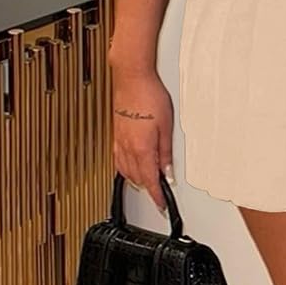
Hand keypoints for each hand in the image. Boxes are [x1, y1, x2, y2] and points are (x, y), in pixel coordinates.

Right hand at [110, 60, 174, 212]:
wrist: (132, 79)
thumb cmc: (150, 97)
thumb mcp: (167, 127)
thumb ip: (166, 153)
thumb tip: (168, 171)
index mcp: (142, 149)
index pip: (150, 181)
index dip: (157, 196)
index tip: (161, 205)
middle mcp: (128, 148)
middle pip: (137, 178)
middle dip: (148, 188)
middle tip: (160, 192)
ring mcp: (120, 142)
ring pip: (126, 171)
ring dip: (137, 180)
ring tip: (148, 182)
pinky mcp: (116, 135)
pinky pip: (119, 160)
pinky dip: (125, 169)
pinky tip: (130, 167)